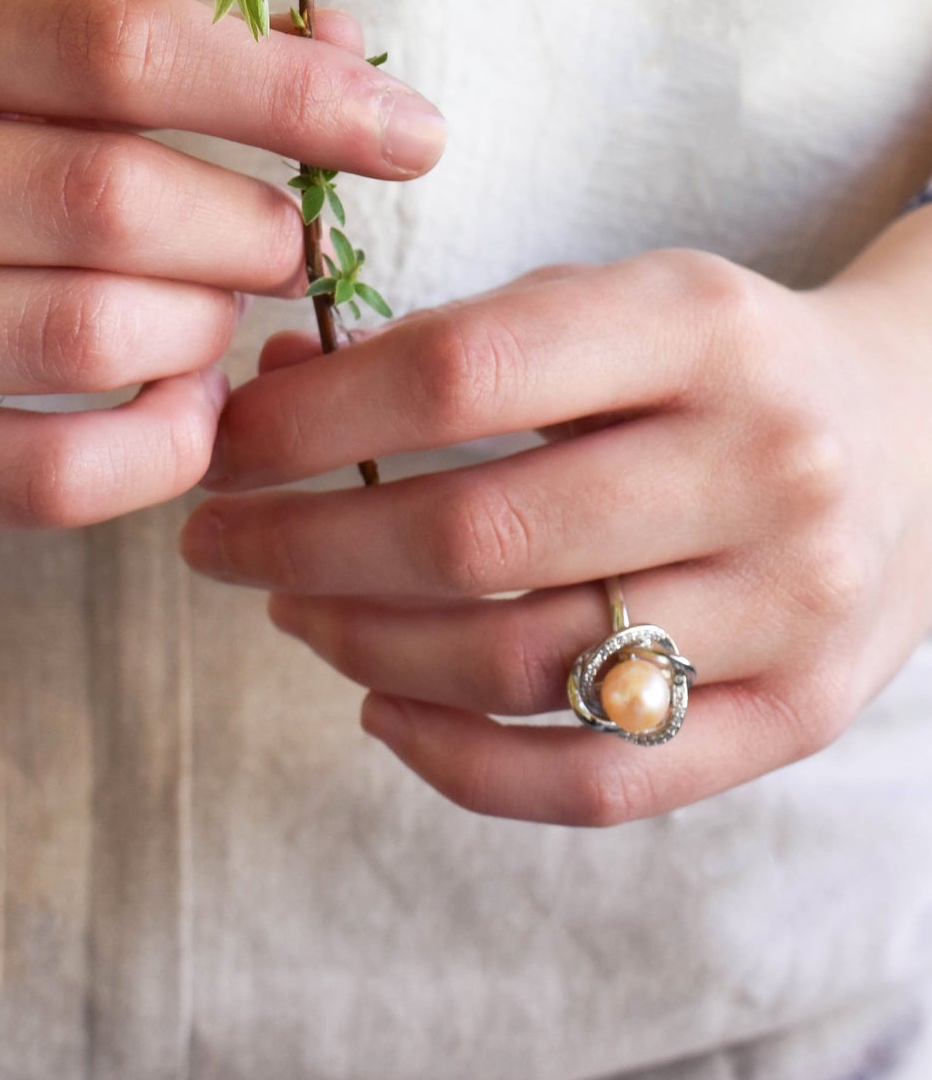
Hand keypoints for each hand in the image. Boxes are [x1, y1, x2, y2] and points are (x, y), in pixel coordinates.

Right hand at [0, 0, 442, 532]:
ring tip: (216, 320)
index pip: (109, 38)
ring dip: (205, 332)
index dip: (281, 87)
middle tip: (289, 244)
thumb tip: (355, 64)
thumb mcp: (2, 72)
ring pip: (90, 331)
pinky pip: (52, 476)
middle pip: (107, 190)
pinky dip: (164, 448)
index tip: (407, 132)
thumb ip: (175, 55)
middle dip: (251, 226)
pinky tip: (186, 410)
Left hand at [180, 229, 931, 824]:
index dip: (314, 419)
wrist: (921, 431)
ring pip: (524, 663)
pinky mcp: (802, 715)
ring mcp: (793, 604)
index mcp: (699, 325)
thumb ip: (451, 340)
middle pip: (477, 535)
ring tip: (292, 610)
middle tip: (218, 541)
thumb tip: (273, 393)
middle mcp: (761, 463)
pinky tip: (382, 709)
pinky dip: (463, 763)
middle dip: (306, 545)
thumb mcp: (607, 300)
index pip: (462, 374)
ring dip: (364, 646)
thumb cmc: (718, 361)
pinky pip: (602, 779)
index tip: (222, 440)